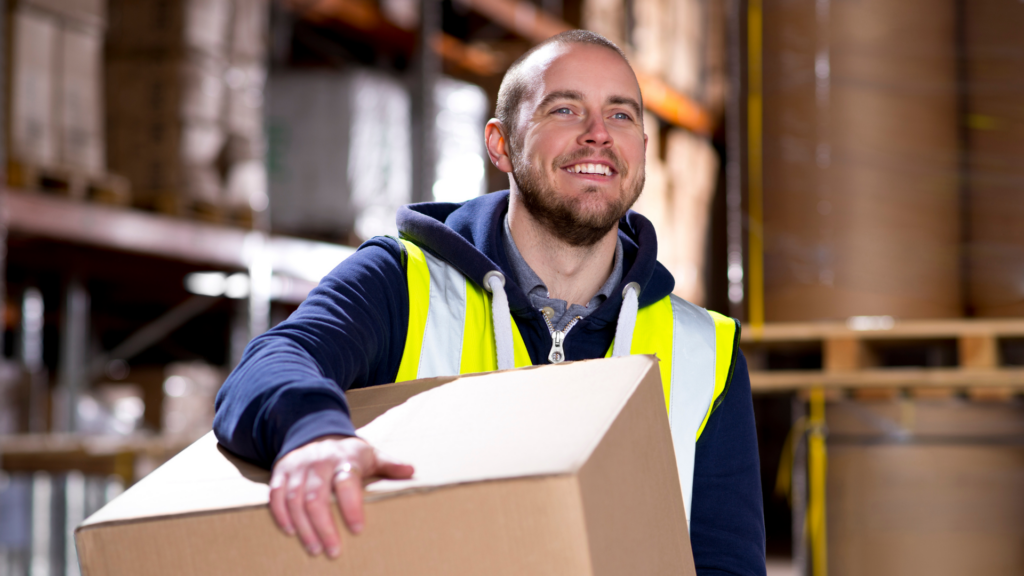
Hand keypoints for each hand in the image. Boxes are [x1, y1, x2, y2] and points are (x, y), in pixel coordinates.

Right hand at [268, 435, 413, 557]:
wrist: (315, 430)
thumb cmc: (347, 452)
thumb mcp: (370, 454)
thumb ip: (389, 465)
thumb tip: (412, 471)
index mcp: (344, 459)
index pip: (346, 482)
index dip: (351, 506)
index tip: (357, 530)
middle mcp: (318, 462)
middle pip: (316, 497)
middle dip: (324, 527)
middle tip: (333, 551)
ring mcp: (297, 467)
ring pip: (295, 499)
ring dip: (303, 527)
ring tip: (314, 549)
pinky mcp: (281, 472)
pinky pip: (276, 495)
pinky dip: (281, 515)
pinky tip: (291, 532)